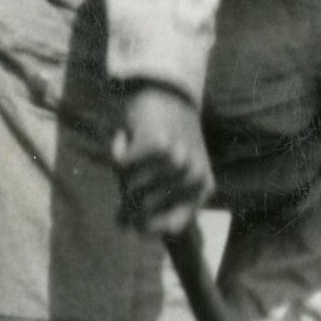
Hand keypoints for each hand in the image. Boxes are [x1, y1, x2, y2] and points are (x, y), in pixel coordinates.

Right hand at [107, 83, 211, 237]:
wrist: (167, 91)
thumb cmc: (163, 137)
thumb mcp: (165, 172)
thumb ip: (148, 199)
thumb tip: (124, 228)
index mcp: (202, 189)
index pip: (172, 227)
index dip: (146, 227)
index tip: (130, 223)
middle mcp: (194, 178)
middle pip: (143, 206)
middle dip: (128, 189)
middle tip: (135, 166)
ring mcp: (178, 162)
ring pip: (130, 185)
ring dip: (123, 168)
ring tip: (138, 147)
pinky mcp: (158, 146)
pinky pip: (121, 165)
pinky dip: (117, 150)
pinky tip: (130, 135)